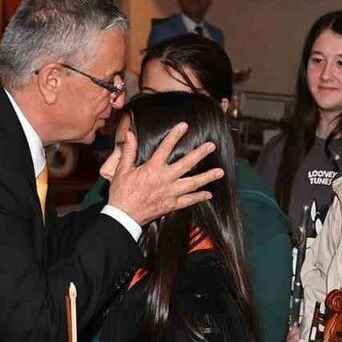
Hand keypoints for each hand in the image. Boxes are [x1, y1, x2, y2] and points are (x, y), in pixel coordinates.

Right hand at [106, 123, 220, 225]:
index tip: (184, 126)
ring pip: (193, 183)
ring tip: (220, 172)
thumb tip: (129, 134)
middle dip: (200, 154)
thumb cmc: (121, 192)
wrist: (124, 215)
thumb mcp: (122, 170)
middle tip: (211, 146)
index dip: (175, 135)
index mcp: (153, 168)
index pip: (166, 147)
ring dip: (207, 177)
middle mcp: (165, 179)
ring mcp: (171, 192)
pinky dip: (199, 197)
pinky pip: (189, 200)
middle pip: (186, 163)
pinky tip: (209, 194)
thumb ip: (129, 151)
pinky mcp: (172, 204)